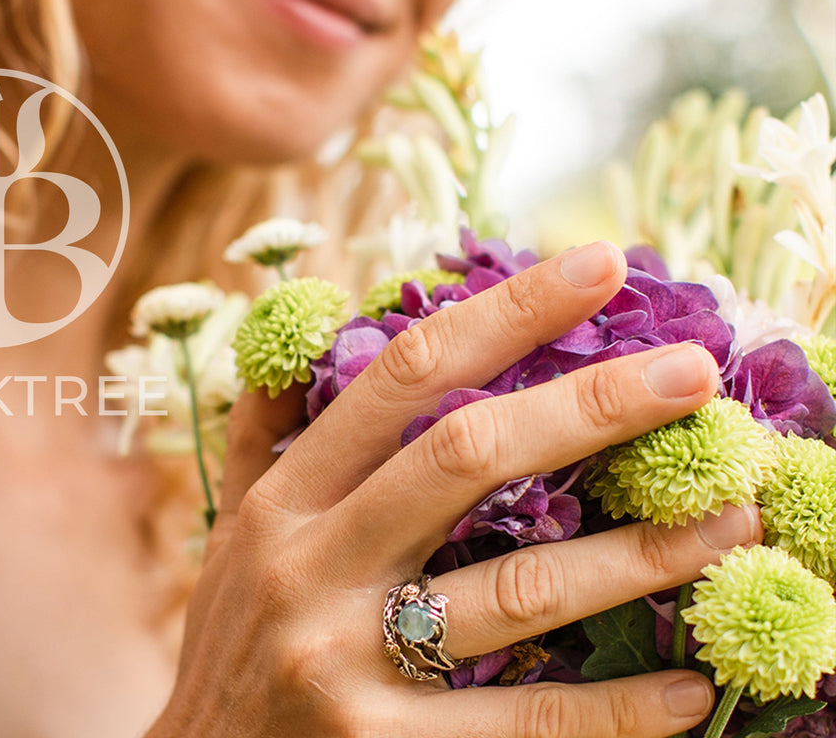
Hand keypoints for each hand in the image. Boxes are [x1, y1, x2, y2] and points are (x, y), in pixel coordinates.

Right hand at [152, 241, 760, 737]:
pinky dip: (614, 710)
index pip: (402, 375)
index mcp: (284, 498)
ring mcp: (347, 662)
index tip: (595, 267)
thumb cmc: (229, 635)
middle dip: (589, 406)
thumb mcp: (233, 521)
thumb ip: (269, 424)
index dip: (503, 314)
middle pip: (468, 457)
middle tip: (692, 371)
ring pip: (516, 590)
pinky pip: (521, 723)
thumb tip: (306, 317)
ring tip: (730, 520)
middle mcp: (312, 565)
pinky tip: (687, 689)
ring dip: (636, 553)